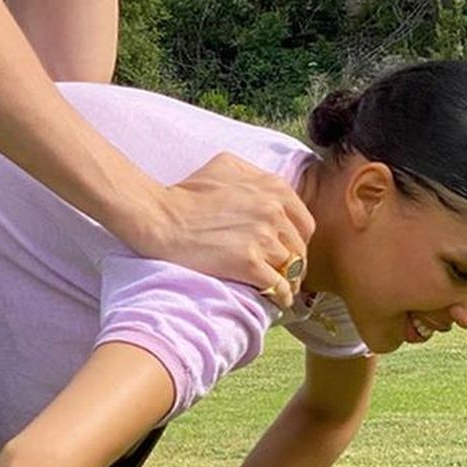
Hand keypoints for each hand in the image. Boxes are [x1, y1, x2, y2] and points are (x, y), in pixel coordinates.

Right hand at [127, 153, 313, 309]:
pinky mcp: (249, 264)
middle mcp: (274, 211)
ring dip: (289, 282)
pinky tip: (277, 300)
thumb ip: (254, 173)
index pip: (304, 222)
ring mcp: (262, 238)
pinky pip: (277, 286)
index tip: (289, 250)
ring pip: (291, 268)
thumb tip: (269, 188)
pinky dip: (281, 296)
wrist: (162, 218)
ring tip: (283, 290)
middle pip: (299, 247)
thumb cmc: (187, 193)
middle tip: (287, 274)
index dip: (297, 240)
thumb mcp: (225, 165)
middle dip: (295, 262)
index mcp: (273, 188)